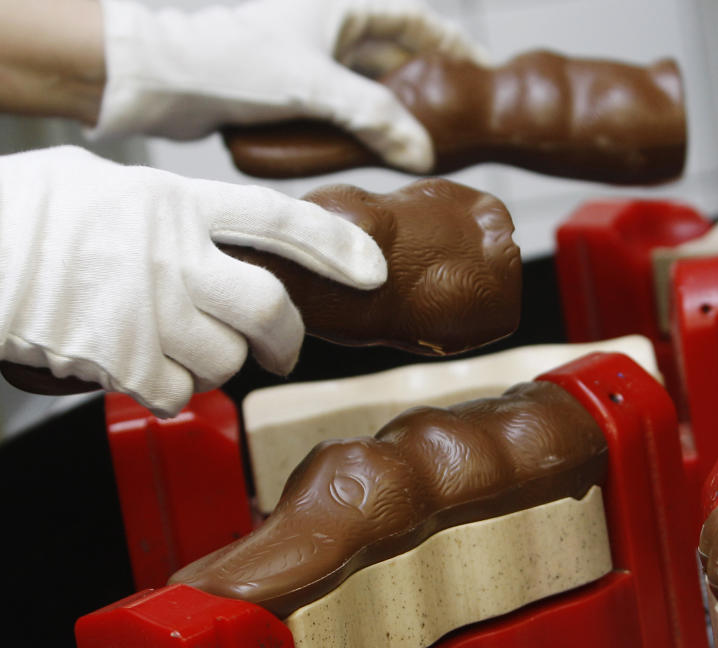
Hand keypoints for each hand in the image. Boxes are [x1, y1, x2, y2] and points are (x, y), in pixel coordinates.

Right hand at [0, 146, 385, 416]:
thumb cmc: (31, 212)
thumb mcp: (112, 185)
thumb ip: (173, 208)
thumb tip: (215, 229)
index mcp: (178, 203)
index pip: (280, 221)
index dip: (336, 247)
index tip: (373, 269)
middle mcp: (175, 255)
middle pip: (272, 308)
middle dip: (287, 340)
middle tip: (280, 352)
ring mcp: (150, 310)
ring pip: (226, 360)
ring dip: (213, 365)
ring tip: (174, 348)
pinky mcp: (122, 360)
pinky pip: (179, 393)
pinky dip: (168, 390)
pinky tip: (140, 368)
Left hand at [91, 0, 483, 171]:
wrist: (163, 80)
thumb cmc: (233, 63)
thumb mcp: (314, 86)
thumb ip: (374, 117)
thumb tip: (422, 152)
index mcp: (340, 7)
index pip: (412, 21)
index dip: (449, 45)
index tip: (480, 68)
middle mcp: (328, 28)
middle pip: (393, 55)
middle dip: (424, 83)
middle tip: (457, 113)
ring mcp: (309, 58)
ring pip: (367, 85)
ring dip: (393, 110)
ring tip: (426, 138)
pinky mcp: (291, 88)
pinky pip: (342, 106)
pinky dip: (362, 125)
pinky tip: (378, 148)